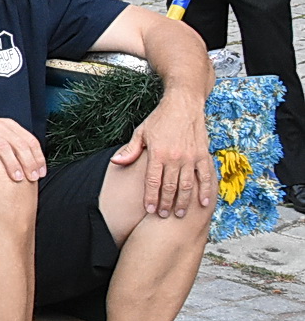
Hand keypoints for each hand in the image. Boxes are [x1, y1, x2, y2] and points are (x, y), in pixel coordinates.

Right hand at [0, 115, 46, 183]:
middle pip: (18, 144)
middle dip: (28, 162)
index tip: (41, 173)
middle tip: (32, 178)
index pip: (30, 140)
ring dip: (11, 164)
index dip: (38, 158)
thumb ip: (14, 144)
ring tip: (16, 179)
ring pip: (2, 148)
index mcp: (8, 125)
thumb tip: (34, 166)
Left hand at [113, 93, 214, 216]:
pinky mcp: (203, 155)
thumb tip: (115, 162)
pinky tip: (203, 203)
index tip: (150, 210)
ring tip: (179, 214)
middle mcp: (175, 157)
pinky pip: (205, 176)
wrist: (183, 104)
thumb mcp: (141, 132)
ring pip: (187, 185)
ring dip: (183, 202)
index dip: (151, 198)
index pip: (153, 182)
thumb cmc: (160, 119)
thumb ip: (131, 150)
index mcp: (158, 153)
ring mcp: (191, 157)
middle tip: (163, 217)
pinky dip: (205, 191)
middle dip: (166, 204)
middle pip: (170, 187)